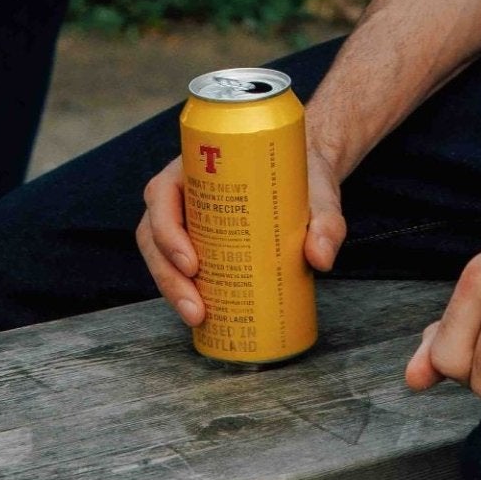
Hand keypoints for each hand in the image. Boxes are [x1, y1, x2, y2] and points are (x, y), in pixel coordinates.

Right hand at [136, 138, 346, 327]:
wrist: (306, 171)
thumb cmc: (301, 172)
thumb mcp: (318, 191)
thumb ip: (327, 222)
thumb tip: (321, 258)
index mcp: (198, 163)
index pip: (162, 193)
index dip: (167, 230)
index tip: (193, 263)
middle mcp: (184, 188)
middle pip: (154, 232)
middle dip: (168, 275)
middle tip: (196, 308)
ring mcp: (187, 214)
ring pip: (159, 253)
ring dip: (171, 288)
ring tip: (199, 316)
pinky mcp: (197, 237)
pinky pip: (176, 264)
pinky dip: (181, 289)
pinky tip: (200, 314)